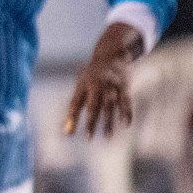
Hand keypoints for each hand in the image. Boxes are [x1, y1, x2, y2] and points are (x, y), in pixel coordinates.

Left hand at [66, 22, 141, 137]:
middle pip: (93, 106)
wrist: (111, 53)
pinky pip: (126, 102)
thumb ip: (76, 103)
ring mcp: (111, 86)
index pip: (75, 103)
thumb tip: (66, 126)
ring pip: (109, 106)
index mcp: (83, 84)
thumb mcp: (81, 84)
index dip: (72, 118)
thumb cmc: (92, 74)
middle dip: (91, 123)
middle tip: (88, 138)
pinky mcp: (124, 87)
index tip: (68, 133)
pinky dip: (126, 113)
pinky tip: (124, 125)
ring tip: (106, 137)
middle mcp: (97, 85)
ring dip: (108, 122)